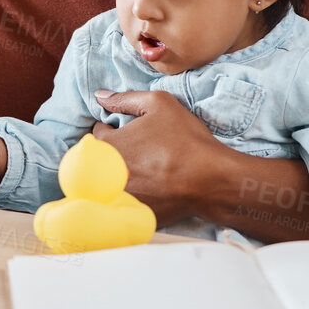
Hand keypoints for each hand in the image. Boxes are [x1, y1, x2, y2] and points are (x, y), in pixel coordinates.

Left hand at [89, 90, 220, 224]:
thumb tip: (99, 96)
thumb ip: (124, 99)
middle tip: (141, 151)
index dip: (114, 129)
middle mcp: (107, 173)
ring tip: (148, 169)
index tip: (132, 132)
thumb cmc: (185, 139)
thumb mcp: (159, 104)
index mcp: (109, 145)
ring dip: (123, 173)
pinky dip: (135, 192)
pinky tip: (153, 187)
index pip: (98, 133)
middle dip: (116, 152)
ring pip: (111, 180)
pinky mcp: (133, 212)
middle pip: (102, 159)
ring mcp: (120, 195)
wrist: (210, 180)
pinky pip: (125, 200)